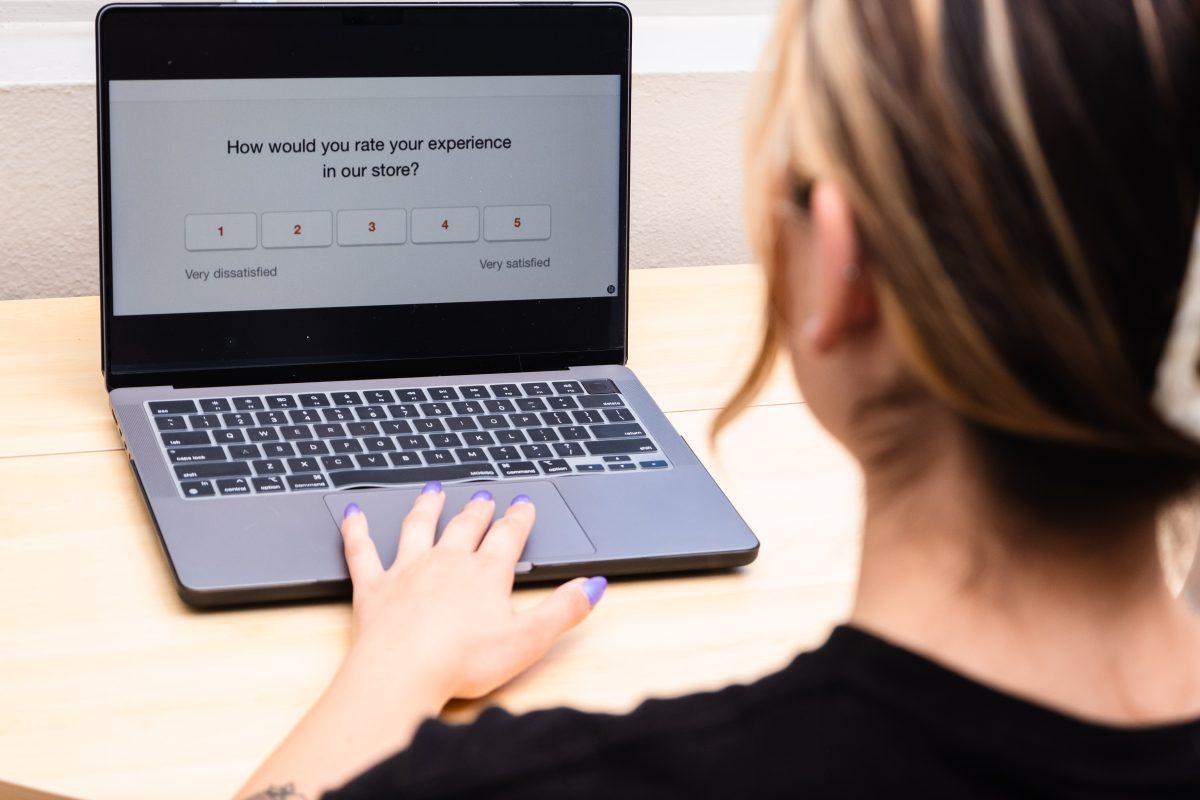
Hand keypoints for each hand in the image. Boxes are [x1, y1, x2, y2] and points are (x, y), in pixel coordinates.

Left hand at [237, 482, 606, 798]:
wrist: (403, 673)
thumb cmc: (463, 661)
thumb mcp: (529, 639)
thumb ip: (563, 609)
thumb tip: (593, 585)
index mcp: (485, 574)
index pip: (508, 536)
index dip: (518, 519)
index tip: (523, 504)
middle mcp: (446, 562)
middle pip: (465, 527)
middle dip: (478, 511)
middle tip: (484, 497)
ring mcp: (407, 571)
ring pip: (418, 528)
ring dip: (427, 507)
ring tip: (433, 491)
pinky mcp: (373, 588)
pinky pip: (361, 551)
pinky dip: (355, 530)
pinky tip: (350, 512)